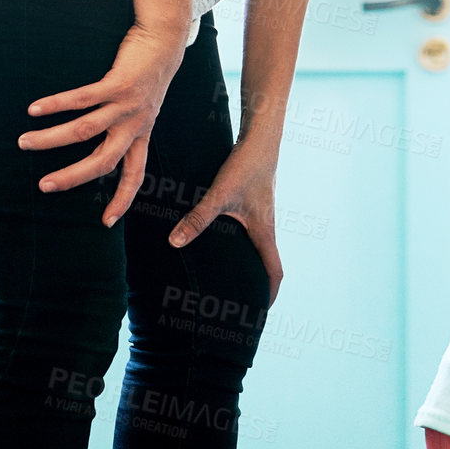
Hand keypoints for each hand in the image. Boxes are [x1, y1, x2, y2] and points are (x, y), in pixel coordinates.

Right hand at [19, 21, 189, 225]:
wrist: (164, 41)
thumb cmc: (147, 76)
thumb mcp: (141, 108)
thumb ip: (122, 127)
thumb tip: (94, 143)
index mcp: (141, 134)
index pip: (135, 175)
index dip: (122, 199)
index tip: (107, 222)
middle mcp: (135, 124)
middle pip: (104, 161)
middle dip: (73, 177)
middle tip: (44, 186)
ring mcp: (127, 104)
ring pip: (86, 130)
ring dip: (52, 139)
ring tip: (24, 142)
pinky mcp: (119, 83)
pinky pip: (83, 98)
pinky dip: (57, 105)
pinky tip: (35, 109)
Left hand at [167, 136, 283, 303]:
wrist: (262, 137)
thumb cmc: (247, 166)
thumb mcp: (220, 195)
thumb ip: (198, 218)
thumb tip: (175, 242)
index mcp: (264, 231)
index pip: (275, 271)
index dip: (269, 294)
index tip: (260, 311)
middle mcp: (266, 225)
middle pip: (266, 261)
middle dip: (256, 282)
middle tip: (240, 300)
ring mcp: (262, 213)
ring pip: (258, 245)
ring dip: (248, 262)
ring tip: (229, 274)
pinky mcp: (254, 201)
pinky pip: (250, 230)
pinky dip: (241, 242)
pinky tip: (221, 239)